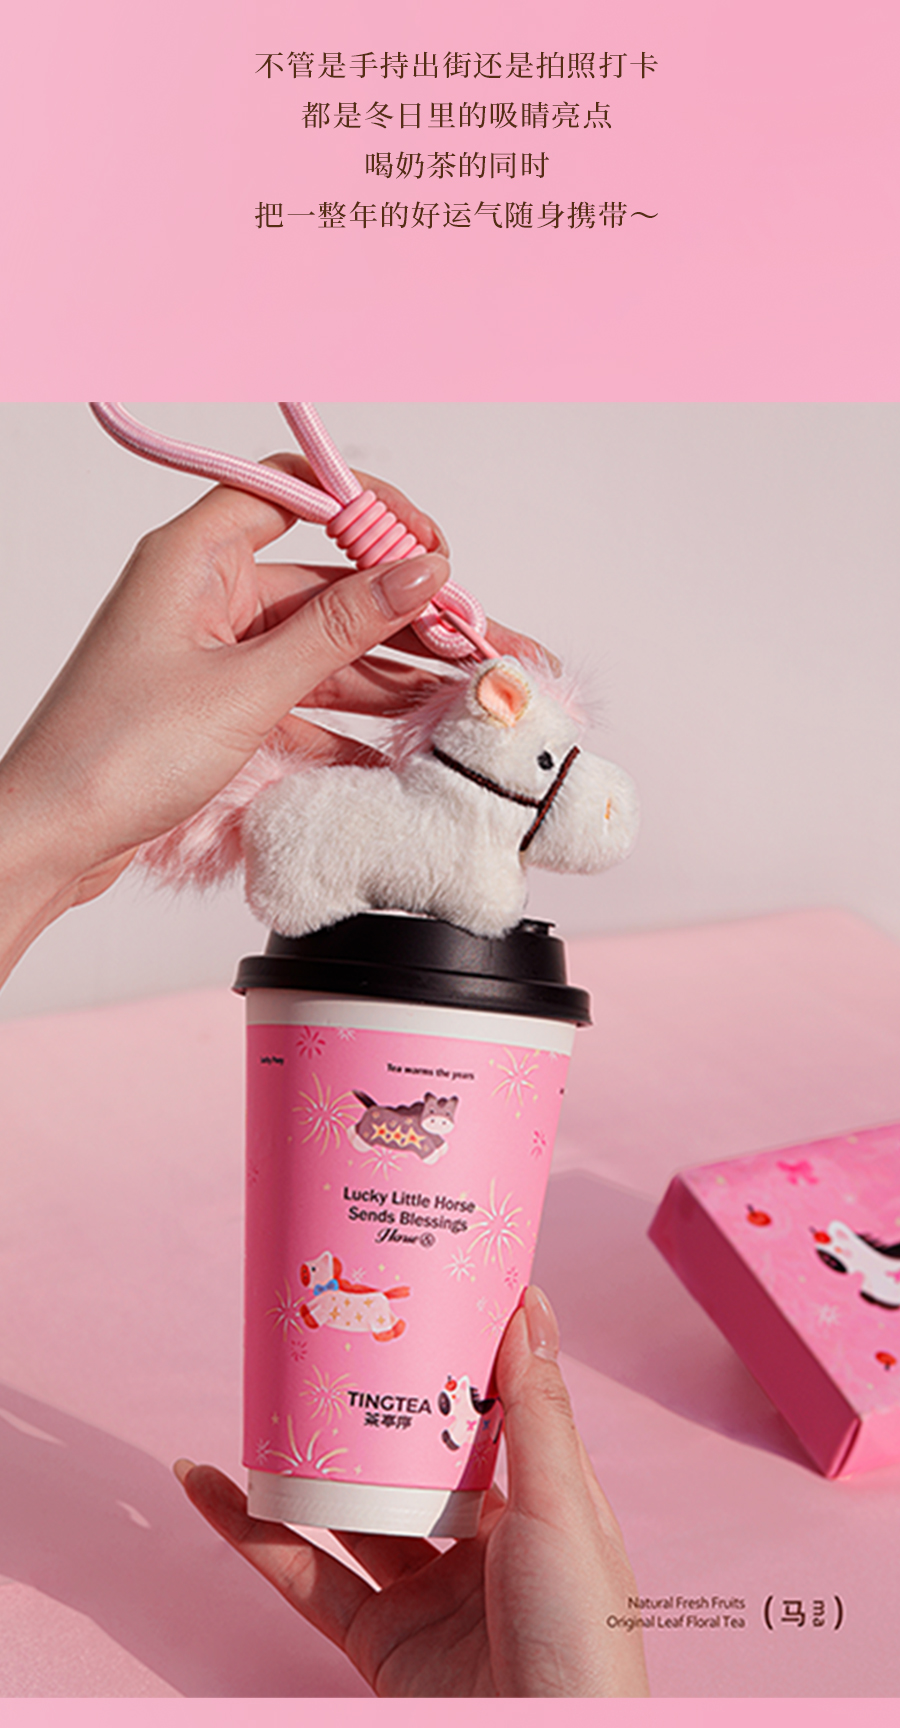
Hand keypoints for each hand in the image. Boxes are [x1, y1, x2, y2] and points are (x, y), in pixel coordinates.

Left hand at [0, 457, 545, 984]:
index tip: (431, 550)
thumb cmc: (112, 755)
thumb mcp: (247, 688)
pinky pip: (300, 700)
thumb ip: (341, 630)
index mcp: (195, 557)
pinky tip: (398, 750)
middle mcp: (204, 594)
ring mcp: (212, 654)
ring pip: (321, 648)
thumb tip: (419, 573)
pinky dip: (346, 723)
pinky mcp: (217, 708)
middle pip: (325, 583)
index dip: (370, 510)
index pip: (296, 492)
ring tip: (458, 697)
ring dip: (386, 674)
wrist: (50, 841)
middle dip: (403, 615)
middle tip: (474, 643)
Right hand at [174, 1287, 648, 1697]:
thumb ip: (537, 1411)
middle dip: (369, 1410)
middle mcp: (483, 1547)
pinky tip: (215, 1491)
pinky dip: (253, 1535)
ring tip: (258, 1404)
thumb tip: (527, 1304)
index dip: (457, 1362)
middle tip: (327, 1341)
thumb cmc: (585, 1641)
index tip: (419, 1296)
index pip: (494, 1416)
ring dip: (301, 1466)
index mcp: (541, 1508)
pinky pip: (304, 1575)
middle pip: (411, 1460)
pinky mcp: (377, 1642)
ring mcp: (426, 1595)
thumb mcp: (565, 1508)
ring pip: (349, 1513)